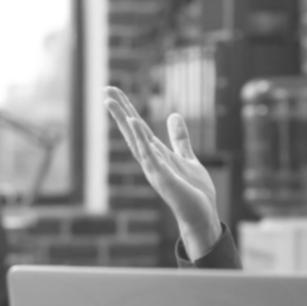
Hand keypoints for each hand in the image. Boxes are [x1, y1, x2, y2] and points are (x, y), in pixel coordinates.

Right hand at [104, 86, 220, 256]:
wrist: (202, 216)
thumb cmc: (194, 192)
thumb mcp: (186, 158)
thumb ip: (179, 138)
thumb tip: (174, 115)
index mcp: (156, 154)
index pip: (139, 128)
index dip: (127, 109)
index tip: (114, 91)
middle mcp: (150, 160)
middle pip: (132, 131)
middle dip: (120, 110)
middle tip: (105, 89)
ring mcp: (154, 169)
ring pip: (135, 140)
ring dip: (123, 120)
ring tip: (110, 101)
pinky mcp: (163, 178)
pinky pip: (150, 155)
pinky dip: (141, 140)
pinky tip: (133, 123)